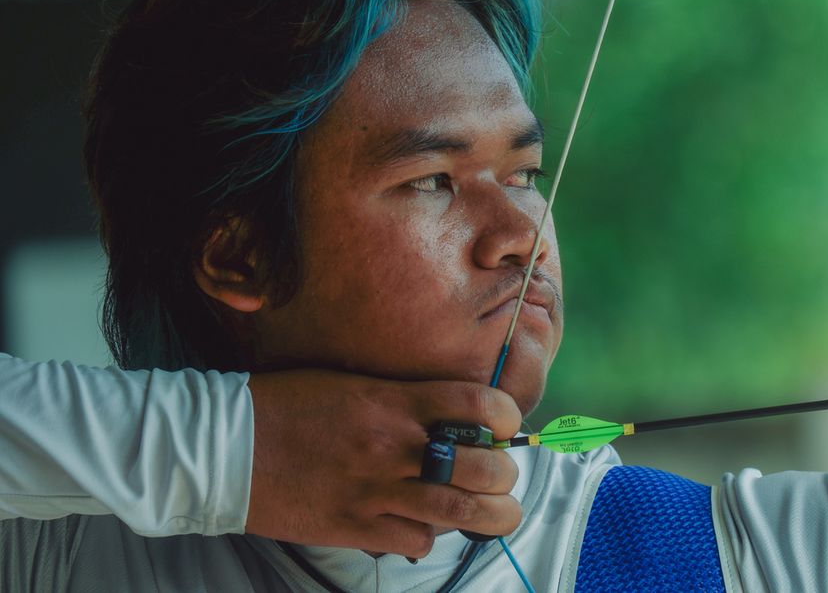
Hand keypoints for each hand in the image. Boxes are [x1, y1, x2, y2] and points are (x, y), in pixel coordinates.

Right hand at [245, 369, 521, 556]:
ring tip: (494, 509)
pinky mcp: (354, 527)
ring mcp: (375, 490)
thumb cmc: (288, 403)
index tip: (504, 424)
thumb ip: (405, 398)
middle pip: (483, 467)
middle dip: (504, 474)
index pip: (479, 404)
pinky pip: (416, 541)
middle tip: (499, 474)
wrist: (225, 445)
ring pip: (460, 513)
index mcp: (394, 399)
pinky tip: (419, 522)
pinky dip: (428, 535)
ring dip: (490, 514)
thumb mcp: (353, 381)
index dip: (506, 417)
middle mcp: (392, 444)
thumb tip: (452, 416)